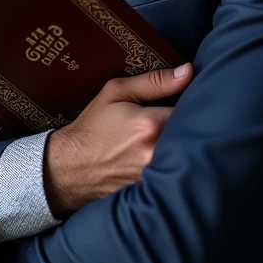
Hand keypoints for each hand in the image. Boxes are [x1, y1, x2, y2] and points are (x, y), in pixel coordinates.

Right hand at [43, 63, 192, 215]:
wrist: (69, 168)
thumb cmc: (92, 126)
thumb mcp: (116, 92)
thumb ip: (154, 81)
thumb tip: (188, 71)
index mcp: (150, 124)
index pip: (191, 110)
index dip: (193, 104)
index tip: (189, 100)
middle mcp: (156, 152)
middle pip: (192, 135)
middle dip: (191, 125)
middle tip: (181, 119)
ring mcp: (155, 176)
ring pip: (185, 155)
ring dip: (182, 146)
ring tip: (173, 138)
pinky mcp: (152, 191)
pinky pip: (173, 173)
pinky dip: (173, 165)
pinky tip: (165, 159)